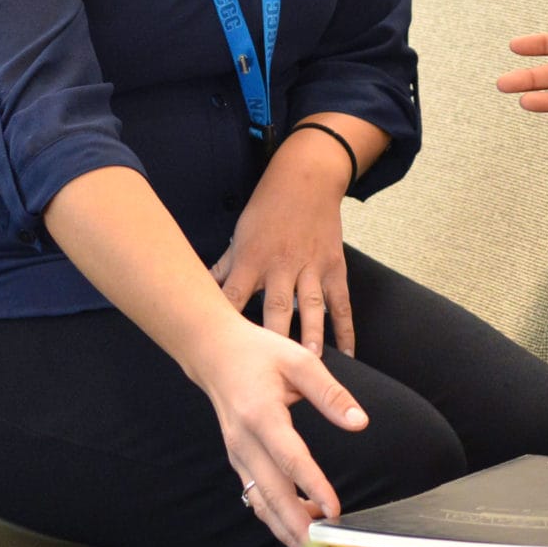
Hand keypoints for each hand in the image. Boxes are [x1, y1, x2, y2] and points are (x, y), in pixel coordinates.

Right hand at [187, 314, 365, 546]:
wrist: (213, 353)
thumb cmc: (259, 353)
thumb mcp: (299, 361)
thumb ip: (330, 393)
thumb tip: (360, 423)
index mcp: (261, 415)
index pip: (290, 459)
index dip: (312, 486)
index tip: (334, 510)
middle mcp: (244, 442)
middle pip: (271, 493)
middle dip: (297, 525)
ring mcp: (237, 455)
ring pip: (260, 502)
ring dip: (285, 527)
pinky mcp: (238, 460)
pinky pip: (255, 495)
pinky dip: (275, 515)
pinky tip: (299, 523)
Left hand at [211, 138, 354, 354]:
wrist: (306, 178)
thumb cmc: (267, 208)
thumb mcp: (240, 234)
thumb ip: (223, 267)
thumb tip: (198, 291)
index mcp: (252, 259)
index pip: (234, 294)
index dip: (226, 319)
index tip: (220, 349)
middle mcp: (282, 265)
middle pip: (276, 306)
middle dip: (275, 336)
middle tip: (272, 368)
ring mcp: (311, 267)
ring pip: (311, 306)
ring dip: (312, 335)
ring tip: (312, 362)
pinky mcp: (335, 268)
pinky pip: (342, 303)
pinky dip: (346, 329)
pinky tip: (348, 353)